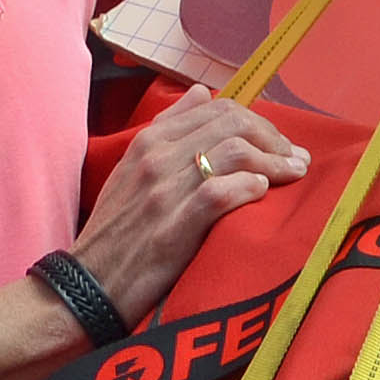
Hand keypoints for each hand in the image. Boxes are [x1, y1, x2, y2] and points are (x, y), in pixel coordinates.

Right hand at [72, 96, 311, 322]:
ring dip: (273, 162)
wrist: (85, 286)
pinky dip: (248, 187)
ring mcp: (164, 191)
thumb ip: (168, 129)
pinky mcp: (172, 227)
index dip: (258, 122)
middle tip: (295, 159)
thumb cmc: (115, 232)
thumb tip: (203, 93)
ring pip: (234, 152)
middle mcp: (156, 158)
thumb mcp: (131, 169)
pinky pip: (221, 192)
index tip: (279, 143)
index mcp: (148, 141)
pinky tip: (261, 193)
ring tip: (293, 175)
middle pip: (233, 124)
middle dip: (273, 138)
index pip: (218, 109)